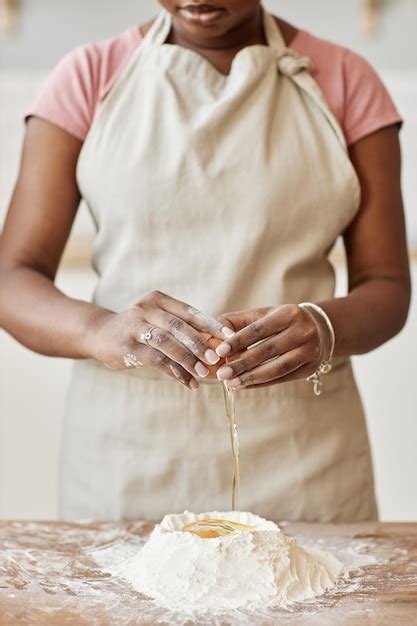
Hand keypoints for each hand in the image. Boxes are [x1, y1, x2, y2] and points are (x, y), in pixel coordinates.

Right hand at [86, 290, 233, 389]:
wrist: (100, 335)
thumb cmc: (139, 329)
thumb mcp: (158, 321)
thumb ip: (182, 329)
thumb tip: (217, 347)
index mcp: (159, 300)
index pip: (190, 311)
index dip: (211, 324)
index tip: (230, 336)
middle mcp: (146, 310)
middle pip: (179, 326)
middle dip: (200, 343)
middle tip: (217, 359)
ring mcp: (134, 327)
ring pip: (167, 343)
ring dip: (187, 360)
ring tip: (203, 374)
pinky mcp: (127, 347)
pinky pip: (156, 360)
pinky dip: (174, 372)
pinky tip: (188, 382)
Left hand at [214, 304, 331, 388]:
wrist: (318, 329)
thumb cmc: (281, 321)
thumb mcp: (263, 315)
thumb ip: (236, 322)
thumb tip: (211, 334)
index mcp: (289, 314)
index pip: (259, 329)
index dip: (238, 341)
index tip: (219, 352)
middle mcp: (303, 331)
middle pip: (268, 350)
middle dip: (242, 363)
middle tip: (221, 374)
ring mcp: (310, 351)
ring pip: (277, 368)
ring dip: (251, 378)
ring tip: (231, 383)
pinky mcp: (310, 368)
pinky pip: (282, 378)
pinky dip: (261, 383)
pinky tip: (245, 385)